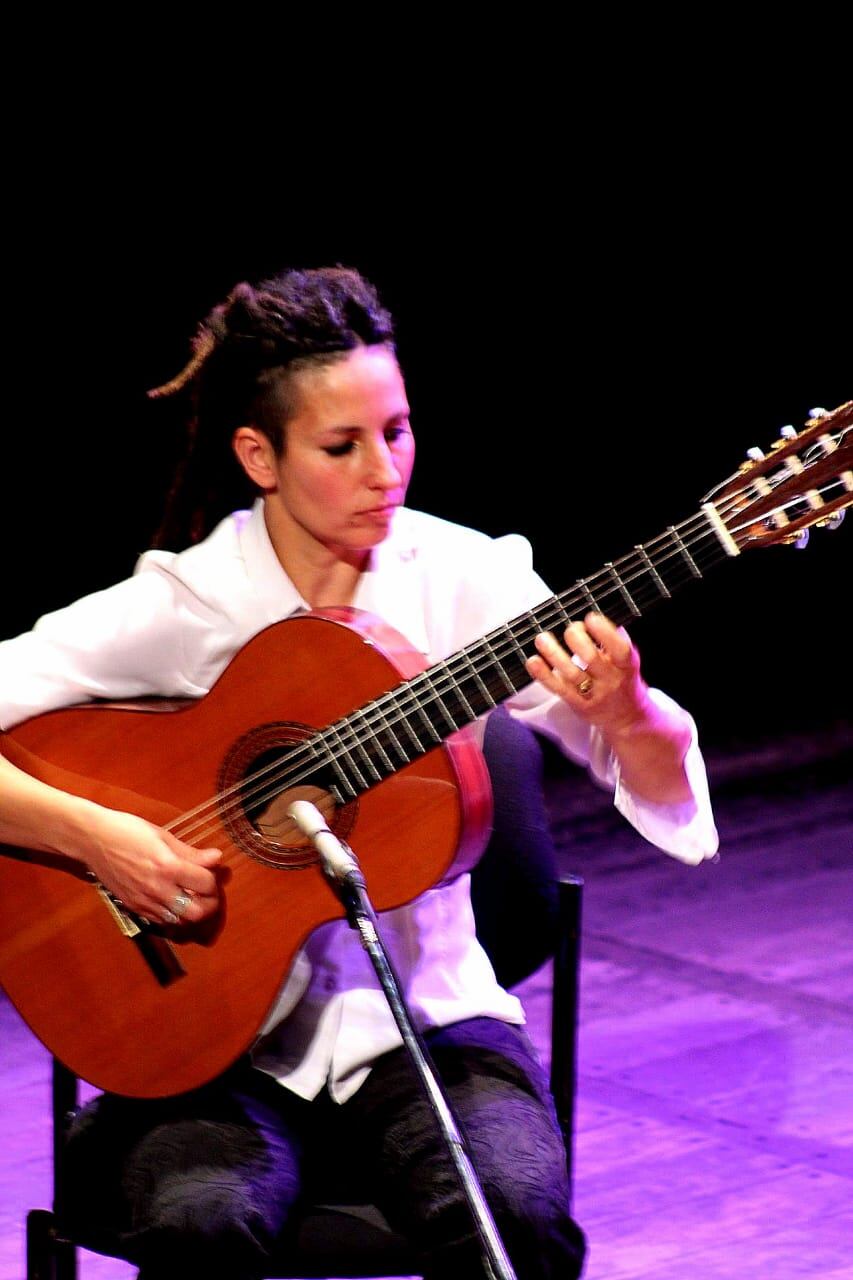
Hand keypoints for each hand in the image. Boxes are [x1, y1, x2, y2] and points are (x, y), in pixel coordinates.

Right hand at [75, 805, 221, 924]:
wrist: (93, 840)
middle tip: (209, 893)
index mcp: (168, 867)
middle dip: (210, 904)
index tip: (212, 872)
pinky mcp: (134, 907)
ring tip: (193, 897)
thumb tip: (216, 858)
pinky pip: (162, 921)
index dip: (214, 880)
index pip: (206, 884)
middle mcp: (157, 888)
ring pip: (180, 922)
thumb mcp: (163, 837)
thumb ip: (191, 853)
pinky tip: (174, 901)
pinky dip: (174, 916)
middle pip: (197, 913)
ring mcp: (144, 901)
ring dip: (192, 912)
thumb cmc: (127, 831)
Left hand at [525, 612, 650, 733]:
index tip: (590, 618)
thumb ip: (614, 641)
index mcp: (626, 664)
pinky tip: (534, 661)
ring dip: (554, 654)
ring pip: (572, 674)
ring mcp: (594, 694)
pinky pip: (559, 689)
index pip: (619, 649)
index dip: (605, 632)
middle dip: (577, 640)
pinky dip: (544, 674)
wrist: (626, 717)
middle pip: (592, 659)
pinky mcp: (578, 705)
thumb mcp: (627, 660)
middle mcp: (611, 680)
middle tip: (569, 630)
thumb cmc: (622, 678)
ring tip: (542, 639)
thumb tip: (594, 617)